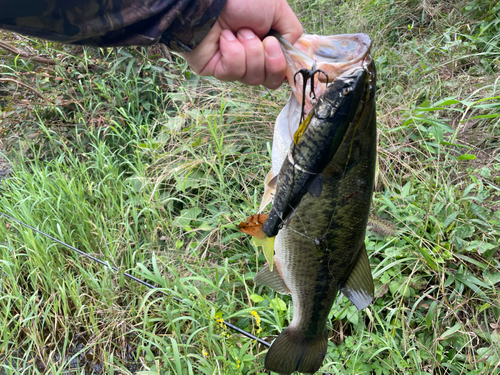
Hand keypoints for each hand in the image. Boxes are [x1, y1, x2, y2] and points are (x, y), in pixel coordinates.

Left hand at [182, 0, 301, 88]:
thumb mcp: (278, 9)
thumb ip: (292, 32)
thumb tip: (288, 53)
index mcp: (267, 46)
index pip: (281, 72)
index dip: (283, 66)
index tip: (278, 47)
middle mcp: (252, 59)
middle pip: (271, 81)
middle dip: (271, 61)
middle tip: (265, 40)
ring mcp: (233, 66)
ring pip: (253, 78)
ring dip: (251, 51)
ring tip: (240, 31)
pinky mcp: (216, 69)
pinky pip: (233, 72)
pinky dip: (233, 52)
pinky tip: (225, 37)